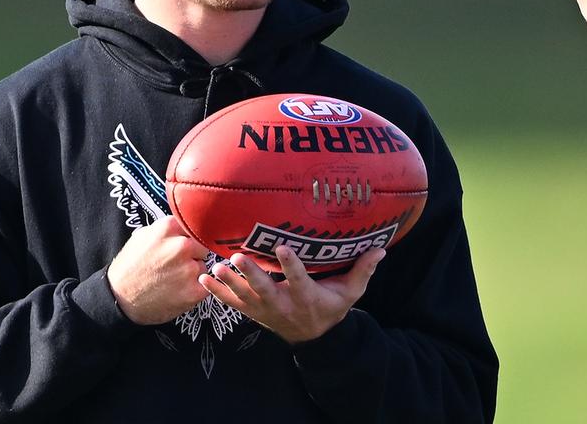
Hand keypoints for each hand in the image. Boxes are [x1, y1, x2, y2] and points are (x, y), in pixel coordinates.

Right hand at [107, 216, 211, 324]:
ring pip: (203, 266)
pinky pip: (205, 284)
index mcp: (168, 228)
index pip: (193, 226)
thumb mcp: (141, 236)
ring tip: (173, 280)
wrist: (120, 300)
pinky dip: (196, 288)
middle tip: (176, 265)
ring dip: (194, 272)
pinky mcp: (194, 291)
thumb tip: (185, 221)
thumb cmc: (130, 267)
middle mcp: (181, 246)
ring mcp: (188, 269)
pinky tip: (179, 290)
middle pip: (202, 245)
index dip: (188, 238)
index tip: (181, 246)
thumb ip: (165, 227)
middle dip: (193, 254)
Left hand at [202, 245, 385, 343]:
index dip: (291, 266)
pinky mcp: (254, 313)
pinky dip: (217, 293)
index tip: (283, 248)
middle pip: (265, 291)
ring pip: (245, 298)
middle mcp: (284, 306)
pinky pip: (233, 304)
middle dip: (251, 275)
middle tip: (238, 257)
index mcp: (308, 298)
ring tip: (215, 267)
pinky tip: (204, 278)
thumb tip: (382, 249)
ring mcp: (266, 311)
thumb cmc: (332, 307)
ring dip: (229, 283)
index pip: (300, 281)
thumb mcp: (351, 293)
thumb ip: (363, 270)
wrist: (315, 339)